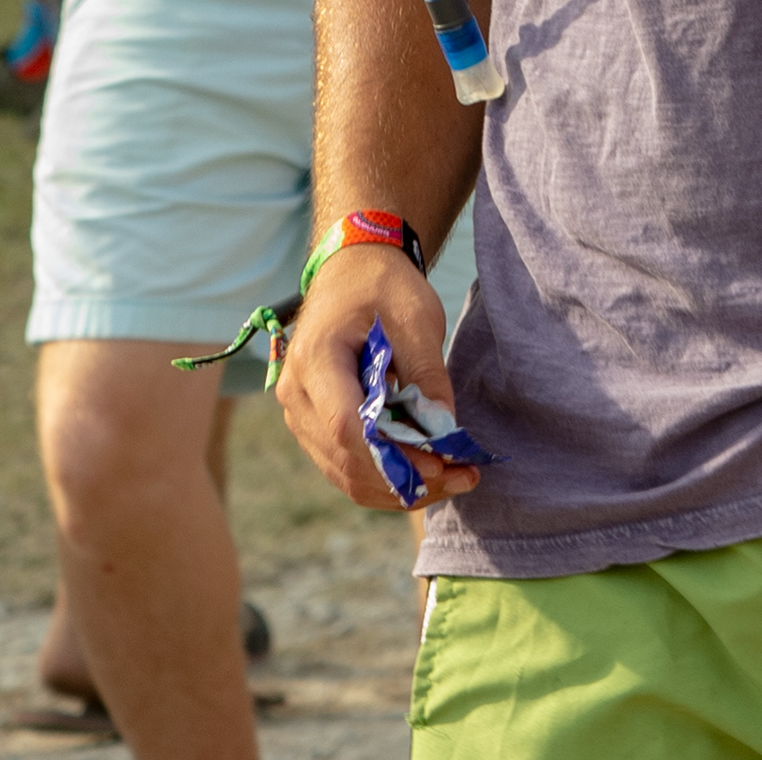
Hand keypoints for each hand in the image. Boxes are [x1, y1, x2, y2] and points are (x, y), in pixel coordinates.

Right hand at [279, 242, 476, 509]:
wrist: (351, 274)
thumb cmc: (383, 287)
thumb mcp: (416, 317)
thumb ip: (427, 373)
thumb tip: (444, 430)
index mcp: (316, 359)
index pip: (346, 425)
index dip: (393, 455)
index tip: (443, 464)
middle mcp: (296, 394)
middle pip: (345, 458)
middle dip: (406, 478)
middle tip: (465, 478)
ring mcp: (299, 414)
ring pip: (343, 472)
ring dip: (398, 487)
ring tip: (456, 479)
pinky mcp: (312, 426)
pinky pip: (343, 466)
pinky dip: (384, 479)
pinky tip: (427, 476)